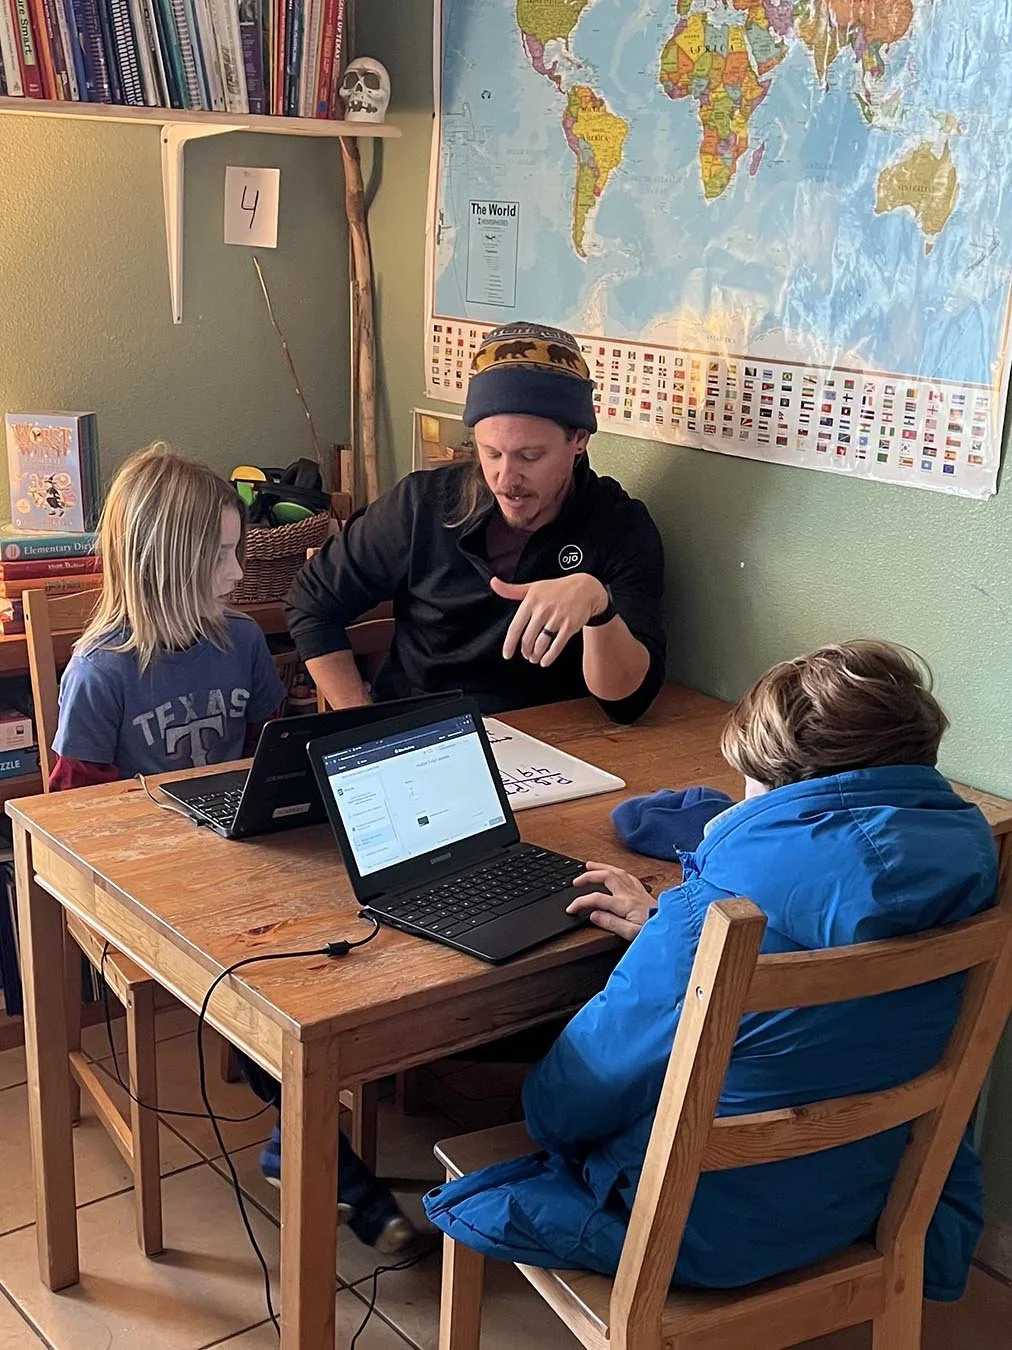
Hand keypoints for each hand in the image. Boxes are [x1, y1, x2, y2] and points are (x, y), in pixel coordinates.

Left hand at [492, 574, 607, 667]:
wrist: (584, 588)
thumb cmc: (556, 589)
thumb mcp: (533, 587)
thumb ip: (512, 590)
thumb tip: (493, 583)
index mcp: (531, 601)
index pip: (515, 627)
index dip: (509, 644)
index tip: (507, 654)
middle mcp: (542, 610)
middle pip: (528, 639)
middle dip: (525, 651)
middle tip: (526, 655)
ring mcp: (557, 618)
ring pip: (541, 644)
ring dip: (535, 655)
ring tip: (534, 657)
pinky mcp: (570, 626)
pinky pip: (557, 646)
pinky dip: (549, 657)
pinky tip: (545, 661)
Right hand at [566, 862, 652, 941]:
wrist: (673, 929)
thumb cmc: (652, 932)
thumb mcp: (630, 933)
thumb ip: (610, 923)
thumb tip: (593, 915)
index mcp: (624, 904)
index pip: (596, 899)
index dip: (580, 902)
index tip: (571, 908)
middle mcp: (630, 893)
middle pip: (606, 877)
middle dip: (588, 876)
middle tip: (575, 881)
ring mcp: (637, 890)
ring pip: (616, 871)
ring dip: (601, 867)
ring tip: (588, 865)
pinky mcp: (643, 891)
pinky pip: (628, 875)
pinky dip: (617, 871)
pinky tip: (613, 871)